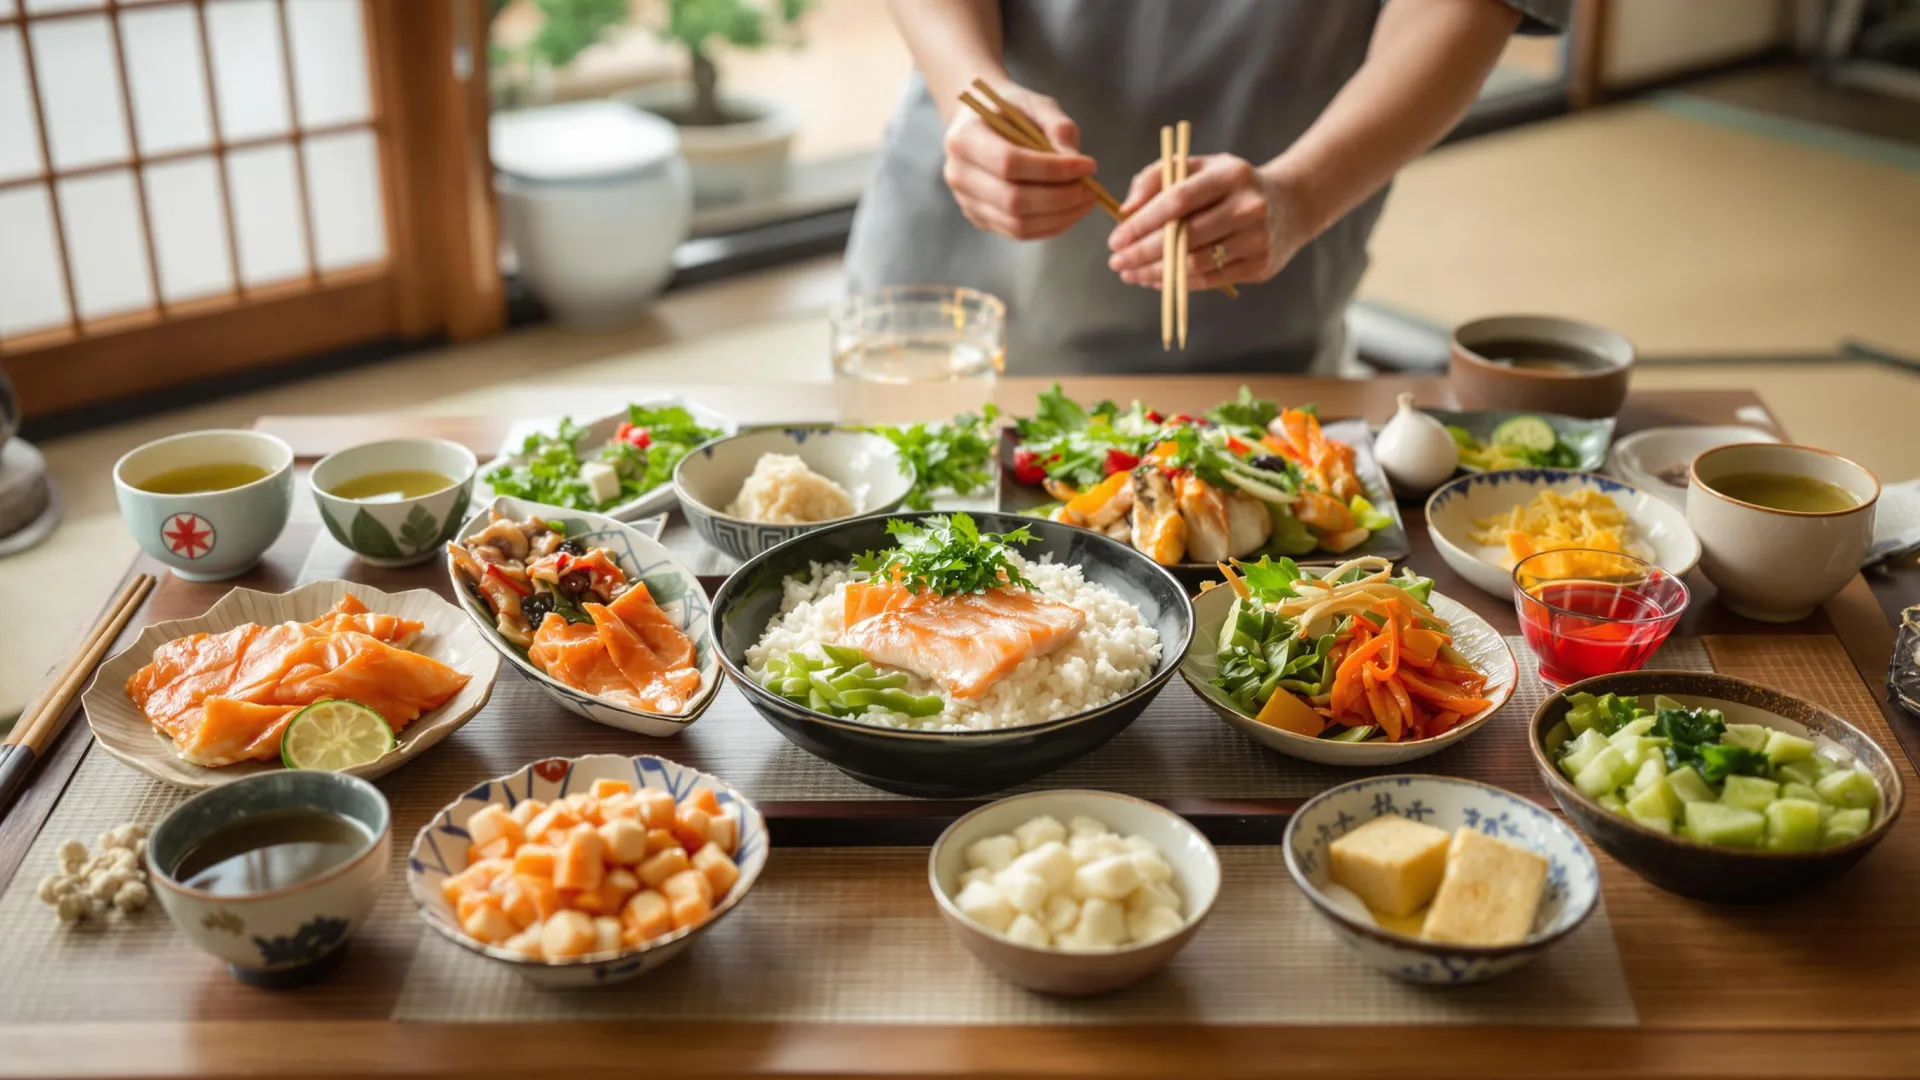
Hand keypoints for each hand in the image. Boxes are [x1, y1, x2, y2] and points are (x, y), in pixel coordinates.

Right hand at [942, 84, 1099, 239]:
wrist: (978, 123)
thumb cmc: (1008, 110)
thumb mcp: (1034, 103)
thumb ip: (1058, 126)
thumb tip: (1075, 161)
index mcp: (964, 138)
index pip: (1010, 163)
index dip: (1053, 169)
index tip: (1088, 165)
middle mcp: (958, 174)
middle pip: (1014, 200)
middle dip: (1060, 198)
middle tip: (1090, 190)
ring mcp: (966, 201)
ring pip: (1017, 224)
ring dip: (1059, 217)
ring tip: (1084, 201)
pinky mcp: (979, 218)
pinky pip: (1018, 233)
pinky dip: (1049, 226)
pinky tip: (1069, 212)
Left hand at [1106, 154, 1303, 289]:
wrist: (1291, 203)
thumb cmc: (1230, 185)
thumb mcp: (1199, 167)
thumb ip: (1157, 177)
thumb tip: (1126, 209)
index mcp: (1230, 175)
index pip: (1177, 201)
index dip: (1142, 223)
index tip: (1116, 238)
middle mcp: (1248, 207)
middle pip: (1184, 237)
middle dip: (1142, 253)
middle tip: (1116, 262)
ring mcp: (1257, 239)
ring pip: (1195, 263)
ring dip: (1155, 273)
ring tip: (1130, 273)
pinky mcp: (1260, 265)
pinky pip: (1209, 279)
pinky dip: (1176, 283)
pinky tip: (1154, 279)